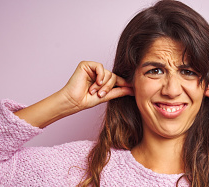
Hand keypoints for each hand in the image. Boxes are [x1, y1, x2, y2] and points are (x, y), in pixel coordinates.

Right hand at [15, 61, 132, 127]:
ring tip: (93, 91)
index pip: (116, 79)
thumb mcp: (106, 96)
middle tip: (100, 94)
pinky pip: (100, 67)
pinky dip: (100, 75)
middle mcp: (99, 74)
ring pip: (108, 73)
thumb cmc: (86, 100)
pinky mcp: (86, 65)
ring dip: (103, 85)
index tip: (134, 87)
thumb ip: (119, 91)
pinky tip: (96, 82)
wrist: (74, 101)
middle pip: (113, 77)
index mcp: (103, 80)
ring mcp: (92, 69)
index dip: (124, 83)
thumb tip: (132, 89)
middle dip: (109, 87)